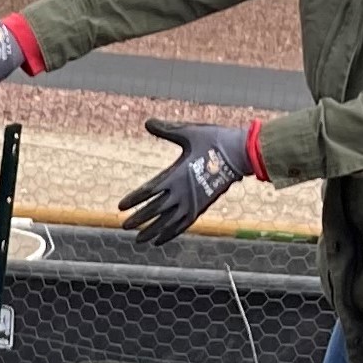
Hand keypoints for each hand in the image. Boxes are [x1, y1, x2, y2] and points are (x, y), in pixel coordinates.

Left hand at [119, 119, 255, 244]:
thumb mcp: (189, 132)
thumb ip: (167, 130)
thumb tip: (147, 122)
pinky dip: (170, 233)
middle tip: (124, 226)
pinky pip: (183, 225)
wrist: (241, 153)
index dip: (134, 199)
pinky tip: (160, 240)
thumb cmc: (215, 140)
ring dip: (152, 231)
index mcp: (176, 175)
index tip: (120, 207)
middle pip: (155, 210)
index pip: (148, 191)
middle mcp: (182, 192)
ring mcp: (193, 202)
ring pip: (167, 222)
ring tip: (139, 240)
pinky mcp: (202, 207)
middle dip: (139, 219)